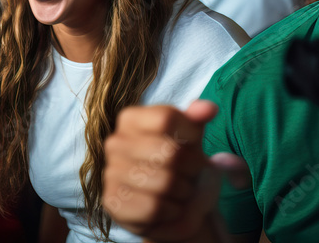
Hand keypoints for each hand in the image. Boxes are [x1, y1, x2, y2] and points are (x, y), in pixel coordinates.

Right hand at [103, 100, 247, 241]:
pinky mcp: (112, 202)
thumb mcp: (192, 139)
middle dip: (192, 168)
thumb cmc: (182, 168)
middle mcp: (115, 142)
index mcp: (131, 119)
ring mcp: (110, 172)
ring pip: (164, 182)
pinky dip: (171, 211)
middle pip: (170, 152)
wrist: (175, 207)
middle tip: (191, 174)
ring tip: (180, 191)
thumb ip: (198, 119)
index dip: (191, 134)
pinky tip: (169, 207)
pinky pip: (153, 207)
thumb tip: (208, 108)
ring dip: (183, 192)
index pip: (167, 118)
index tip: (195, 145)